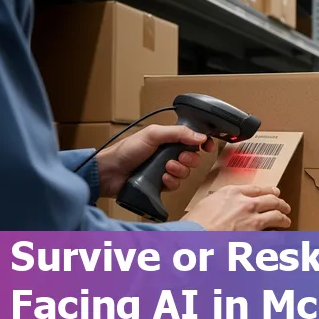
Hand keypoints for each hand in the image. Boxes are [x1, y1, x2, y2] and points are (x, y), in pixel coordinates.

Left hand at [96, 125, 215, 197]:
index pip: (192, 139)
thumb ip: (178, 133)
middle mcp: (169, 153)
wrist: (110, 172)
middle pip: (193, 157)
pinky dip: (171, 182)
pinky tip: (161, 179)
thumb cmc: (127, 150)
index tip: (207, 146)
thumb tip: (201, 136)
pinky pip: (176, 185)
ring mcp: (165, 169)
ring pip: (186, 172)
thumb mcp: (153, 135)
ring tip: (165, 168)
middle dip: (189, 158)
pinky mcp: (161, 185)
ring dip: (178, 170)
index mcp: (168, 138)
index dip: (203, 142)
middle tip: (179, 157)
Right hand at [182, 185, 290, 230]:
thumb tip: (225, 208)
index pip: (257, 189)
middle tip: (284, 206)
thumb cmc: (194, 225)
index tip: (273, 192)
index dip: (268, 191)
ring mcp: (252, 218)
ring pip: (276, 215)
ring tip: (286, 221)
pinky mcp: (255, 235)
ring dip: (283, 218)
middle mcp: (245, 203)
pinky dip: (278, 236)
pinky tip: (280, 238)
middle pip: (271, 199)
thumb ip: (221, 203)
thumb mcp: (206, 205)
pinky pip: (273, 234)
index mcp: (232, 192)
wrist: (193, 238)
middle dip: (280, 203)